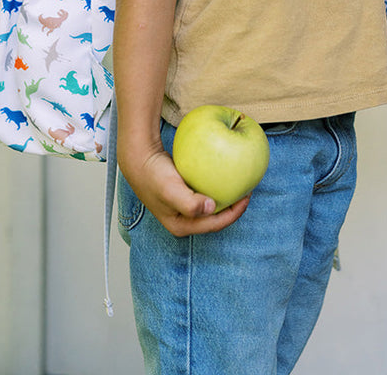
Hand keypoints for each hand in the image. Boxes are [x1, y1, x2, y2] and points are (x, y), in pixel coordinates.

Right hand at [120, 143, 249, 237]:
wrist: (139, 159)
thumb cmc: (153, 176)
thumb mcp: (171, 190)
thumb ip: (189, 203)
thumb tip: (211, 207)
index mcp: (181, 226)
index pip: (215, 224)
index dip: (234, 213)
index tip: (247, 196)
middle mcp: (183, 220)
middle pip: (215, 218)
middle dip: (233, 207)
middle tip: (247, 190)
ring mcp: (183, 208)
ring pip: (211, 206)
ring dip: (226, 197)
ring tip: (240, 184)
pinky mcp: (184, 194)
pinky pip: (205, 193)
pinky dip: (217, 187)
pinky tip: (225, 175)